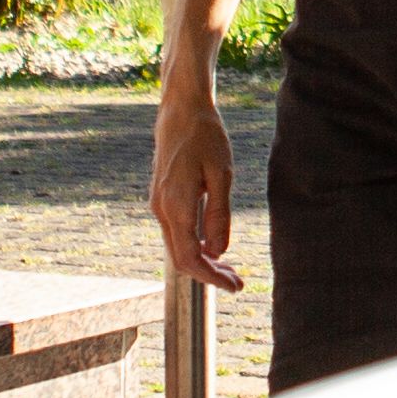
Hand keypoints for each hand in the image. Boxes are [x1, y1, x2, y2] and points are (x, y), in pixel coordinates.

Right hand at [151, 66, 245, 288]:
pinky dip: (194, 247)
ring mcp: (158, 205)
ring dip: (203, 262)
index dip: (212, 277)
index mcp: (176, 205)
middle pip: (181, 259)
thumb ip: (219, 215)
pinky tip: (214, 248)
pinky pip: (176, 234)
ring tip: (231, 269)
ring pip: (177, 248)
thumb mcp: (221, 174)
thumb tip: (218, 251)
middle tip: (238, 282)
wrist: (180, 111)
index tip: (236, 286)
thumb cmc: (205, 137)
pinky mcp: (161, 199)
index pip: (191, 257)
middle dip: (209, 275)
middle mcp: (162, 209)